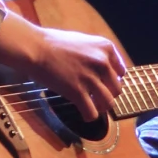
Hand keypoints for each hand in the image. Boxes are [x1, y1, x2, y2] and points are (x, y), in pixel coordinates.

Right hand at [0, 11, 126, 119]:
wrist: (36, 48)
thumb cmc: (54, 43)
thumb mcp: (82, 41)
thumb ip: (96, 54)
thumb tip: (103, 70)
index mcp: (106, 48)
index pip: (121, 72)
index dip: (112, 80)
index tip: (103, 84)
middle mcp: (102, 62)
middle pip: (116, 89)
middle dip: (107, 95)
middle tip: (96, 97)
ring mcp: (91, 78)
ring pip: (108, 103)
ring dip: (100, 107)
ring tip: (91, 106)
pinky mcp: (78, 92)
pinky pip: (92, 113)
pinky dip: (89, 116)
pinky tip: (83, 113)